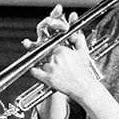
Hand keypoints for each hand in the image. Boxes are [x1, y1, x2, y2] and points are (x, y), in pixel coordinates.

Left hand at [28, 4, 78, 118]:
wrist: (82, 87)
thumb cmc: (83, 70)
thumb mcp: (83, 51)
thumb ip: (78, 37)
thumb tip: (71, 31)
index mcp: (61, 49)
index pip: (50, 41)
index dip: (48, 42)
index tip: (46, 41)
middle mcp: (54, 57)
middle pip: (42, 50)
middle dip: (42, 50)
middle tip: (37, 47)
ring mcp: (50, 68)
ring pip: (38, 59)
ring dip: (40, 60)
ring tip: (44, 61)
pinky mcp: (47, 79)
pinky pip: (34, 71)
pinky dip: (35, 70)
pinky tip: (37, 69)